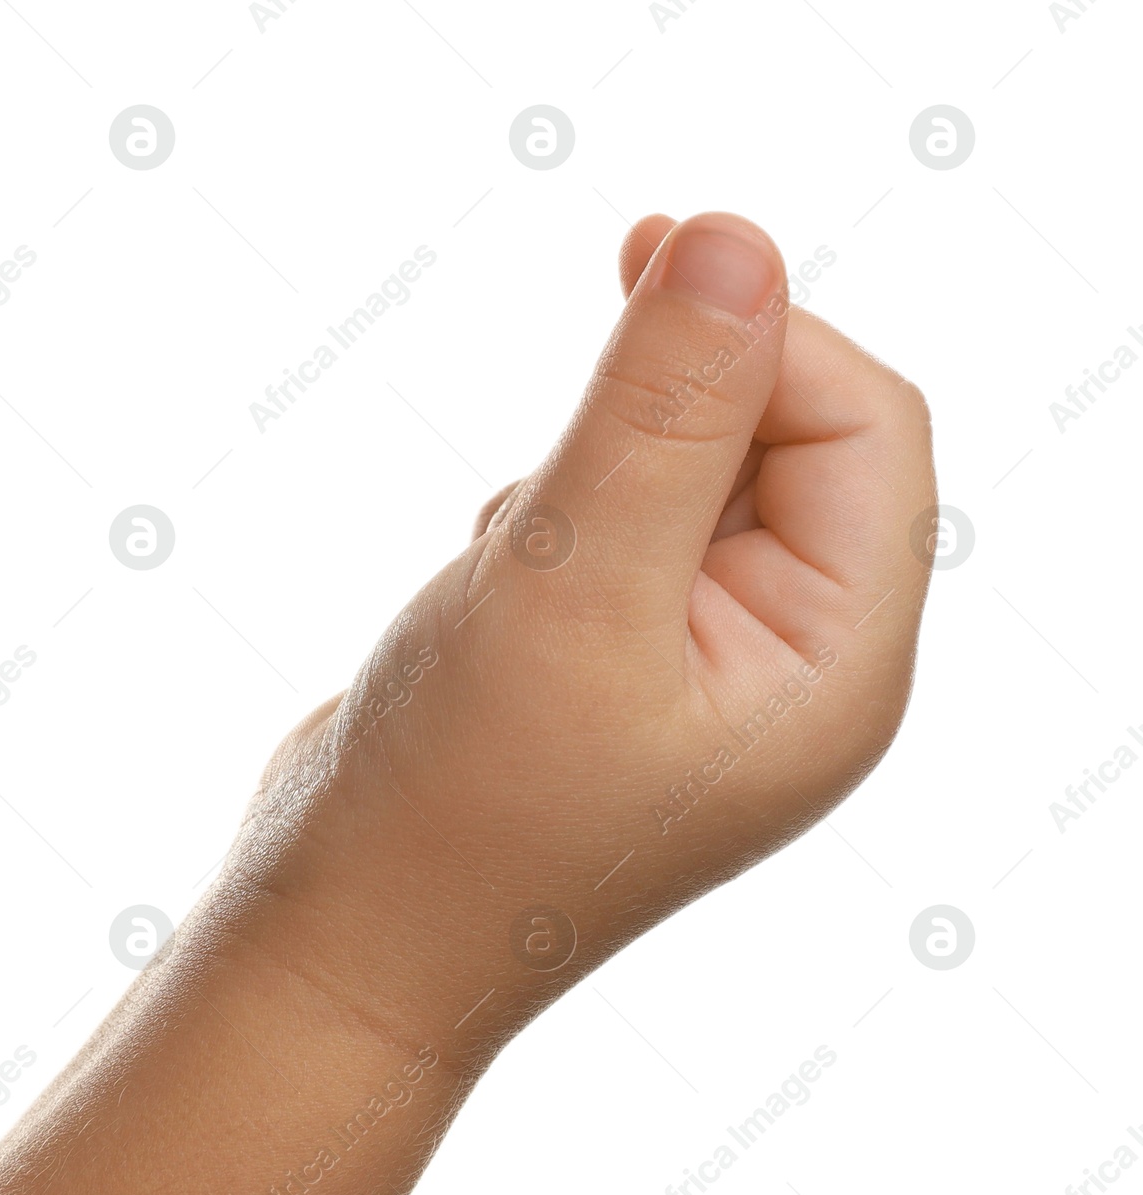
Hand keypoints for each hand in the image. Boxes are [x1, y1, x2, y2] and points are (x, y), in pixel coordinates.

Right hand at [227, 211, 936, 1046]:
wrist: (345, 944)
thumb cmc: (455, 802)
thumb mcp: (566, 583)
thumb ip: (660, 407)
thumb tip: (734, 236)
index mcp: (834, 669)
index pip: (864, 426)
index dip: (765, 329)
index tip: (641, 261)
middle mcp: (791, 671)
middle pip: (784, 442)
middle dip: (665, 408)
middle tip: (559, 437)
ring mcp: (700, 674)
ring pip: (686, 477)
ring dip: (592, 471)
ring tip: (508, 572)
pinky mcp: (616, 669)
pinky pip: (618, 530)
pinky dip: (551, 523)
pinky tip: (489, 602)